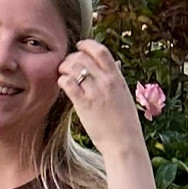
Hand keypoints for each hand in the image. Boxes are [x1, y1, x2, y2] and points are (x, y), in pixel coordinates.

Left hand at [57, 39, 142, 158]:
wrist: (124, 143)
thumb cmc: (125, 121)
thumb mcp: (125, 94)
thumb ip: (117, 78)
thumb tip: (115, 63)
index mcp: (117, 78)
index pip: (101, 51)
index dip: (87, 45)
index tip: (80, 46)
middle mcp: (106, 82)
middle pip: (83, 57)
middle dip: (72, 57)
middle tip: (67, 64)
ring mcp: (95, 93)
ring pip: (73, 68)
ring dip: (64, 67)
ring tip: (62, 73)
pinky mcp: (84, 105)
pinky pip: (69, 84)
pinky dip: (62, 80)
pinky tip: (62, 84)